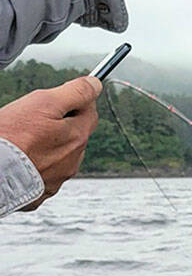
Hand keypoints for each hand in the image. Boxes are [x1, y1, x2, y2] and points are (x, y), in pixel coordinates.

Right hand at [0, 76, 101, 210]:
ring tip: (24, 138)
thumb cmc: (13, 135)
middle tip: (34, 116)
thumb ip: (75, 93)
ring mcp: (58, 178)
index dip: (77, 100)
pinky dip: (36, 162)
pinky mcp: (41, 191)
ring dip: (49, 143)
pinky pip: (44, 172)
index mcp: (78, 137)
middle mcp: (73, 160)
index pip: (90, 112)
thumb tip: (95, 85)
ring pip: (60, 153)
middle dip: (61, 122)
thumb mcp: (44, 103)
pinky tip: (21, 157)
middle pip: (75, 133)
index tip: (61, 95)